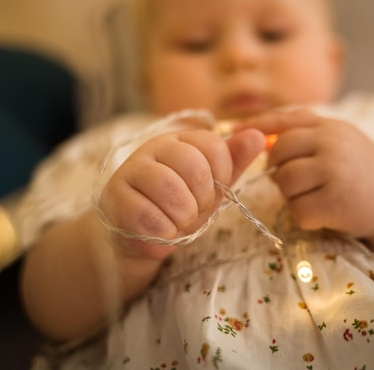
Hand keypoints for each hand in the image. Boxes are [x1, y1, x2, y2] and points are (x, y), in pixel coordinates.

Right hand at [100, 128, 264, 258]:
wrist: (140, 236)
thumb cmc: (179, 206)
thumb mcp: (212, 185)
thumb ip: (234, 161)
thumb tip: (259, 136)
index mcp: (180, 139)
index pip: (215, 146)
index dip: (221, 177)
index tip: (210, 192)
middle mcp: (153, 147)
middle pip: (194, 167)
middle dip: (201, 200)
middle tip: (191, 210)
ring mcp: (130, 170)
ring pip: (172, 192)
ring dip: (182, 218)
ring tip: (175, 222)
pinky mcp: (114, 198)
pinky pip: (150, 218)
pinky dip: (163, 234)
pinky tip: (158, 232)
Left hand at [236, 110, 373, 237]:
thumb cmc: (358, 172)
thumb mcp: (337, 143)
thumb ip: (303, 137)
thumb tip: (255, 136)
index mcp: (329, 126)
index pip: (284, 120)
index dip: (256, 127)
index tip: (232, 133)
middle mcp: (332, 141)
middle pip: (278, 153)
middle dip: (279, 171)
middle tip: (297, 183)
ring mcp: (336, 169)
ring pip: (285, 182)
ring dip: (292, 196)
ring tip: (315, 198)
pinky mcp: (338, 199)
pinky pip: (298, 209)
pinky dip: (305, 217)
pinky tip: (323, 214)